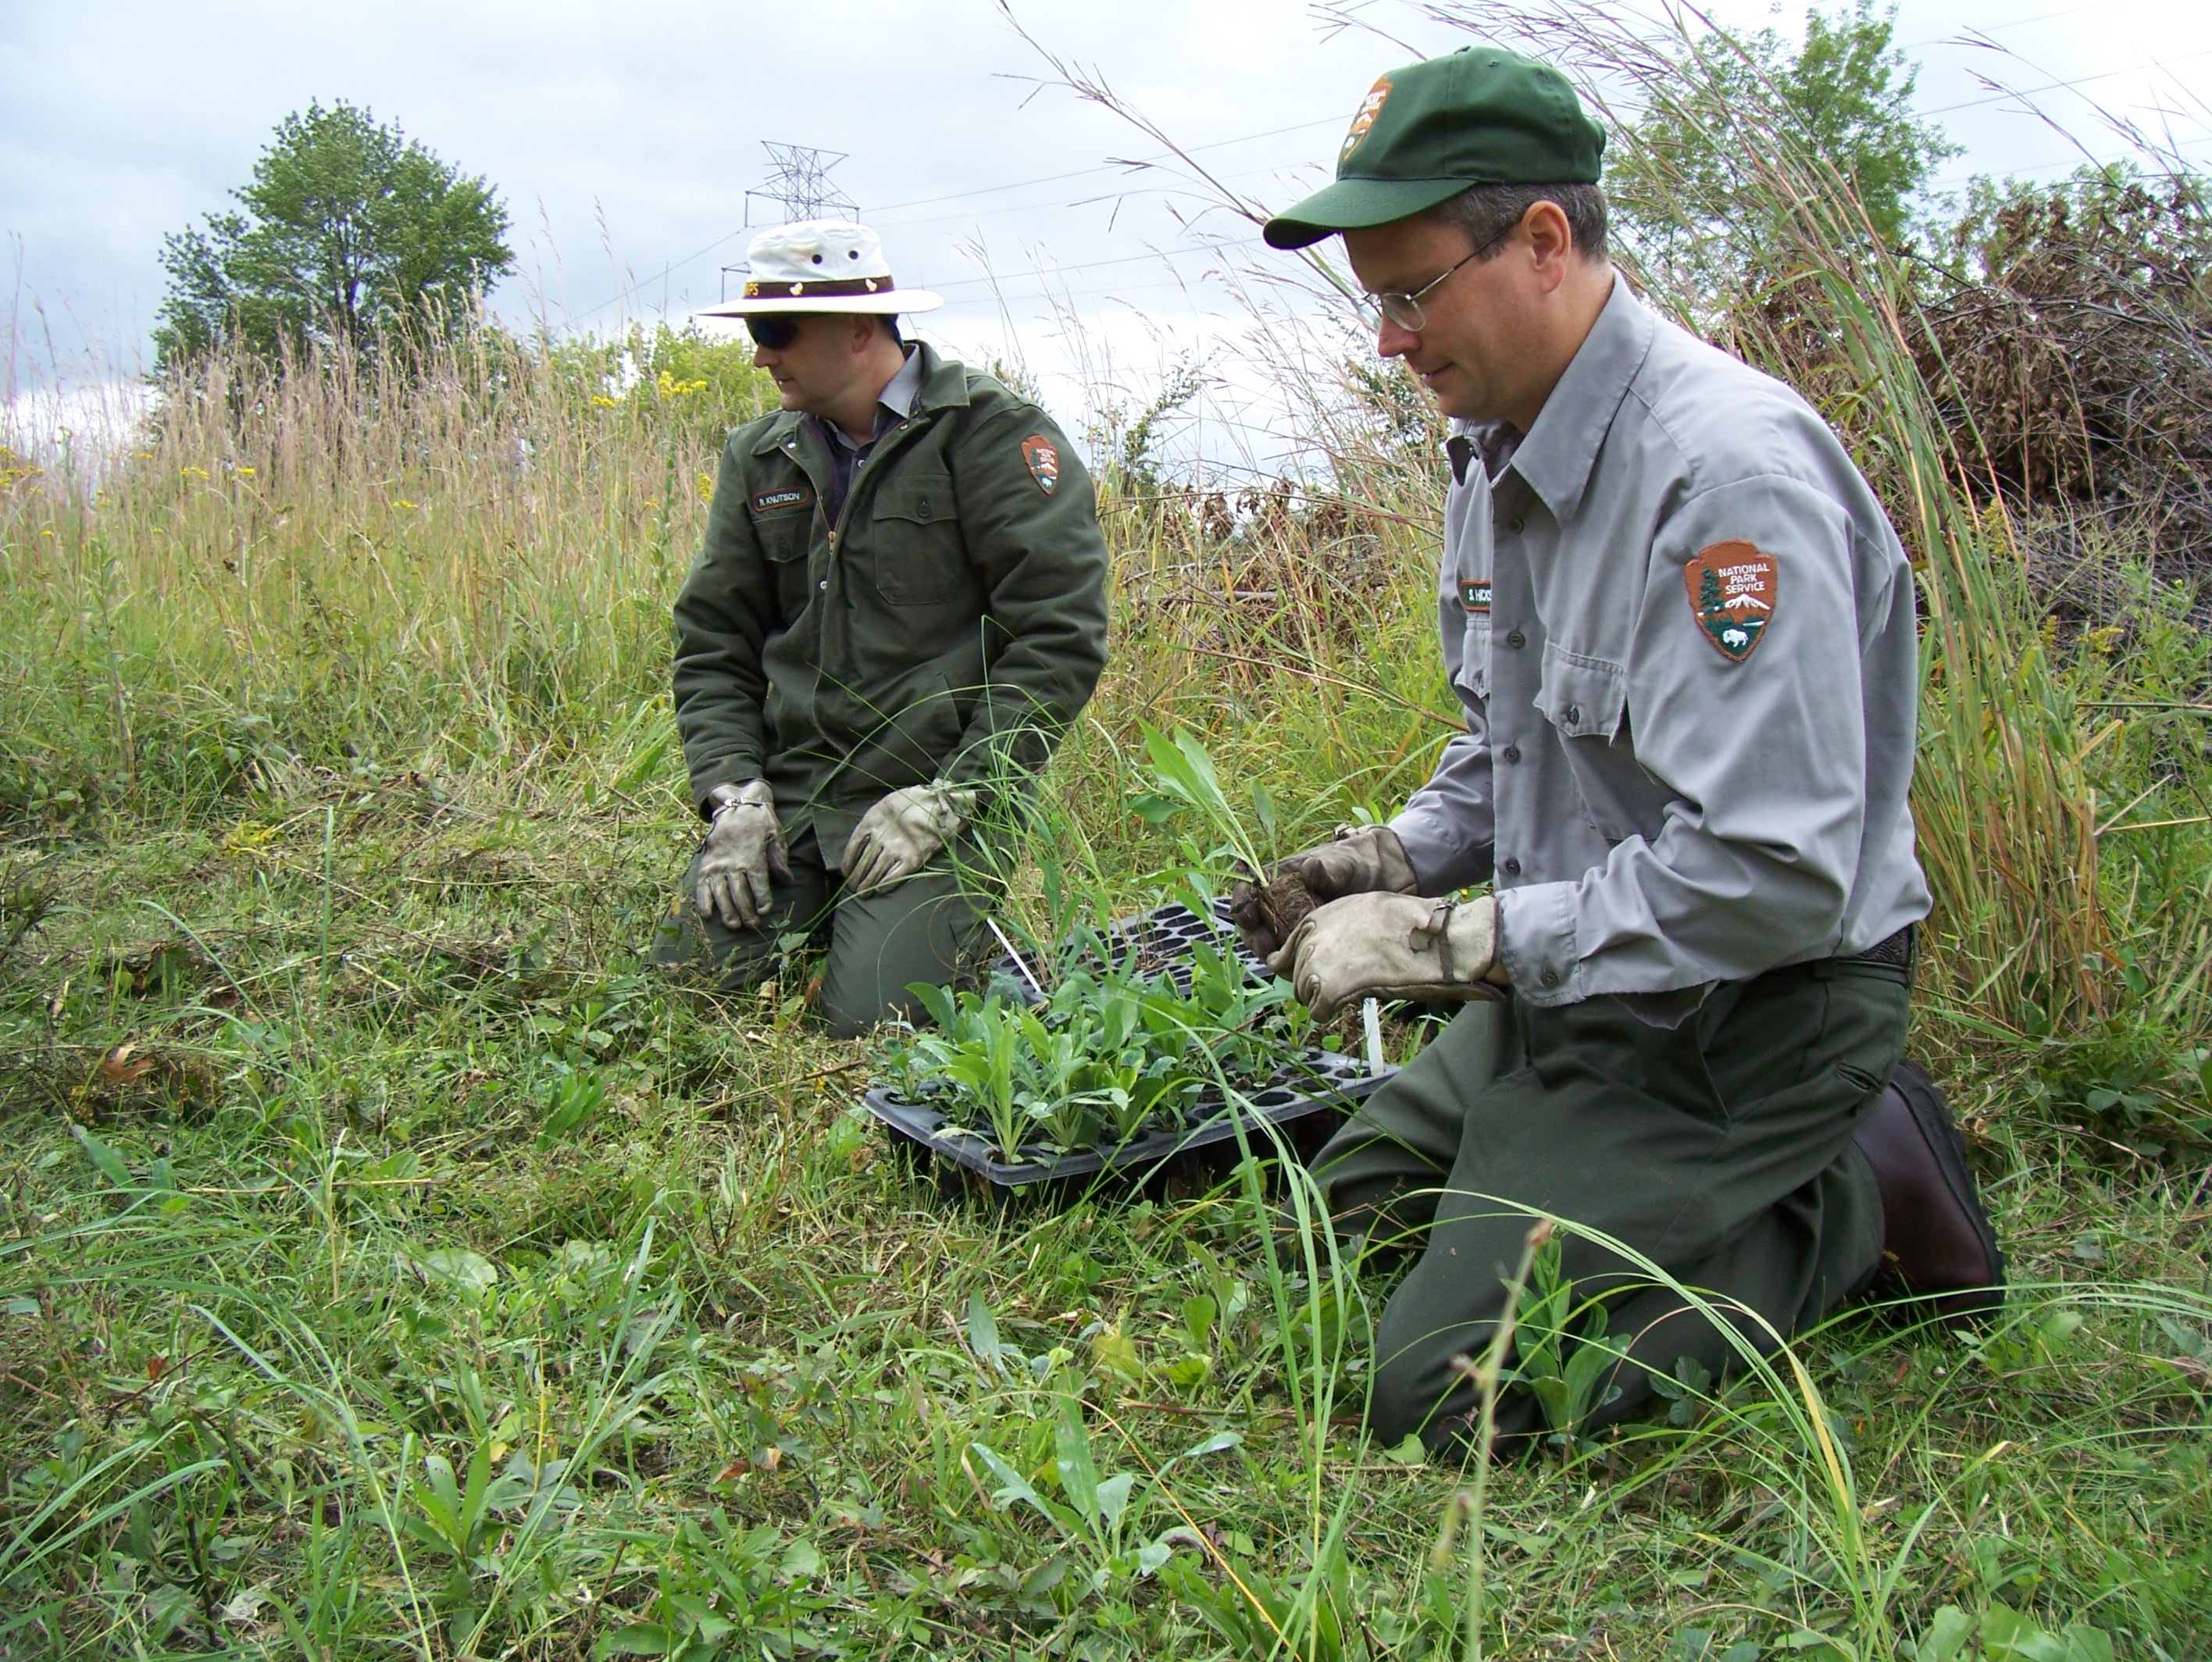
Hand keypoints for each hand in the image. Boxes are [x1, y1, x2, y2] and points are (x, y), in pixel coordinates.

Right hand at [695, 780, 789, 927]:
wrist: (736, 805)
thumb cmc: (760, 822)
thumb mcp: (775, 834)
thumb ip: (779, 858)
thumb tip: (788, 881)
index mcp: (753, 856)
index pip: (759, 883)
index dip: (762, 899)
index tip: (765, 911)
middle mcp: (733, 862)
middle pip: (740, 893)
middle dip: (746, 912)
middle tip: (752, 926)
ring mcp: (717, 864)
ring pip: (721, 893)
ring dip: (727, 911)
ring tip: (734, 925)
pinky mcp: (706, 864)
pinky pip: (702, 886)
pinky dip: (703, 901)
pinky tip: (707, 915)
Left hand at [841, 780, 977, 895]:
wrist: (944, 803)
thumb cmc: (919, 798)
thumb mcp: (893, 799)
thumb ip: (883, 814)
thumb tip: (872, 829)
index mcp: (873, 818)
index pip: (854, 844)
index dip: (848, 859)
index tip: (845, 871)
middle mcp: (882, 836)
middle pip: (863, 862)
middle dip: (856, 878)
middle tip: (852, 889)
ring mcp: (897, 849)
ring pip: (875, 872)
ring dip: (867, 885)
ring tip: (862, 895)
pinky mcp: (912, 859)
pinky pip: (893, 877)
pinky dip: (885, 885)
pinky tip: (879, 891)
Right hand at [1228, 823, 1420, 958]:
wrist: (1386, 882)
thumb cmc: (1358, 865)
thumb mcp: (1345, 863)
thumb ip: (1328, 868)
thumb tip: (1311, 869)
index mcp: (1279, 878)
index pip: (1248, 887)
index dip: (1241, 900)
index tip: (1247, 912)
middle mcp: (1279, 903)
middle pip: (1251, 922)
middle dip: (1252, 935)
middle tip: (1264, 945)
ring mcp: (1290, 925)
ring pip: (1266, 942)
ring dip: (1266, 953)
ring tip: (1276, 959)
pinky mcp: (1306, 943)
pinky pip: (1289, 957)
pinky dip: (1288, 965)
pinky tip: (1297, 968)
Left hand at [1269, 892, 1504, 1019]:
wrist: (1436, 940)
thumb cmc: (1412, 925)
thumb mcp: (1367, 910)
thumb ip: (1341, 927)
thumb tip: (1327, 949)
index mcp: (1319, 918)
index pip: (1287, 951)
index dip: (1296, 967)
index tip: (1307, 978)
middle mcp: (1313, 939)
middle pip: (1297, 976)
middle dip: (1314, 985)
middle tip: (1341, 988)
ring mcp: (1319, 965)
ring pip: (1305, 994)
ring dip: (1323, 999)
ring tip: (1351, 994)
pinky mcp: (1330, 990)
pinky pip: (1318, 1012)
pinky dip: (1329, 1013)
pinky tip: (1347, 1006)